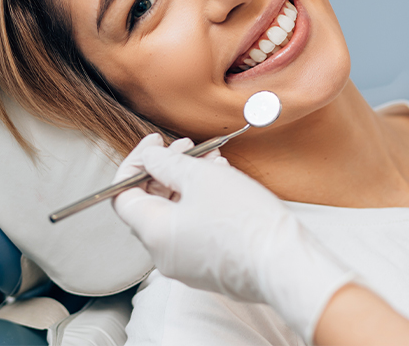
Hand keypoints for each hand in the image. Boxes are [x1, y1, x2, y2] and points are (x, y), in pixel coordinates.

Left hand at [112, 135, 354, 343]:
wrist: (285, 263)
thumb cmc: (243, 220)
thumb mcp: (200, 177)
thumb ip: (166, 163)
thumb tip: (148, 156)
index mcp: (154, 232)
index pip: (122, 195)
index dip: (135, 163)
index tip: (155, 143)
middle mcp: (163, 253)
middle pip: (151, 202)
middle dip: (166, 168)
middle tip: (187, 146)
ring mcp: (186, 263)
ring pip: (176, 212)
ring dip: (188, 181)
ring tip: (212, 159)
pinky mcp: (208, 265)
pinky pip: (194, 227)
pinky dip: (201, 200)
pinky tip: (222, 179)